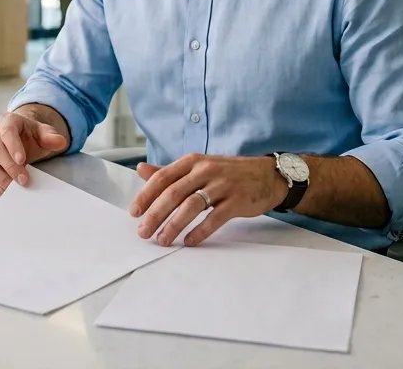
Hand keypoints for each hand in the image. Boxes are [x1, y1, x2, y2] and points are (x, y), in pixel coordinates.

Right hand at [0, 108, 68, 195]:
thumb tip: (60, 142)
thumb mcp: (43, 133)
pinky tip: (0, 190)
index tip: (22, 161)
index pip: (7, 131)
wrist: (20, 137)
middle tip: (23, 180)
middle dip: (9, 166)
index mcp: (8, 120)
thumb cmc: (30, 136)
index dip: (13, 146)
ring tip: (11, 188)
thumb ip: (51, 137)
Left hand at [130, 154, 286, 246]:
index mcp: (192, 162)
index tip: (134, 213)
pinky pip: (214, 218)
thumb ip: (169, 171)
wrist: (267, 175)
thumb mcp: (198, 167)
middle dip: (155, 214)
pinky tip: (189, 241)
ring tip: (163, 240)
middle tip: (143, 232)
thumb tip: (140, 169)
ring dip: (174, 225)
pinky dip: (200, 231)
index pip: (162, 177)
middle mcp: (205, 170)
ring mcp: (222, 185)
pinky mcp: (237, 200)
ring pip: (191, 206)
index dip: (146, 195)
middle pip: (173, 193)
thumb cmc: (228, 173)